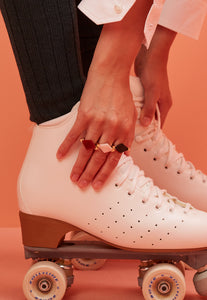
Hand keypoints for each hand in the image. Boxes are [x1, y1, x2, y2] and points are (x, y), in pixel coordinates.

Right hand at [57, 69, 136, 189]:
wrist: (111, 75)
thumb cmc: (122, 96)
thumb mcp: (131, 117)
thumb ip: (128, 136)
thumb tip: (126, 155)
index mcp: (123, 132)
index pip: (114, 159)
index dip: (105, 174)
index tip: (97, 185)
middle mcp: (111, 130)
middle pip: (99, 157)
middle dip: (90, 174)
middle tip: (83, 186)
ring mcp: (97, 123)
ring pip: (86, 149)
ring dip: (78, 165)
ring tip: (73, 178)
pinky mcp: (84, 115)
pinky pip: (74, 134)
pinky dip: (66, 146)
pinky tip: (60, 156)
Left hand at [134, 26, 175, 126]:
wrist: (151, 56)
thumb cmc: (154, 72)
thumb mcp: (152, 92)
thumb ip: (148, 109)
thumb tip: (145, 124)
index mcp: (164, 105)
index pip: (159, 124)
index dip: (150, 133)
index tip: (141, 140)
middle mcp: (159, 103)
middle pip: (151, 120)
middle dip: (142, 127)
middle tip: (130, 134)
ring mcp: (152, 98)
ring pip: (144, 112)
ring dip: (136, 118)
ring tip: (126, 125)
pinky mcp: (145, 92)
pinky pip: (139, 104)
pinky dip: (133, 109)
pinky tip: (124, 112)